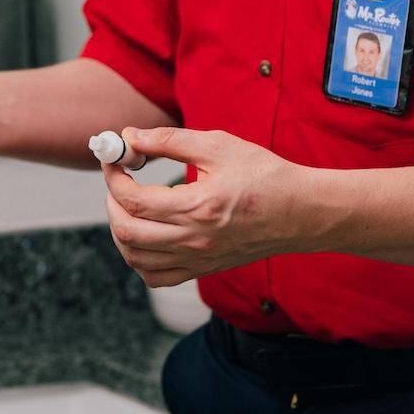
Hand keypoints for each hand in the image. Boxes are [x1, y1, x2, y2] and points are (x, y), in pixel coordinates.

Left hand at [102, 126, 310, 286]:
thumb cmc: (264, 175)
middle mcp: (194, 240)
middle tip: (118, 180)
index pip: (134, 200)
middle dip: (111, 202)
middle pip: (127, 232)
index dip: (114, 177)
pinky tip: (144, 234)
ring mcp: (198, 260)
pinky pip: (156, 277)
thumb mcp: (218, 145)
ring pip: (136, 259)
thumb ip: (169, 141)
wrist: (302, 212)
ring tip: (128, 205)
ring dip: (120, 230)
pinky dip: (138, 259)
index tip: (115, 157)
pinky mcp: (204, 269)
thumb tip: (130, 136)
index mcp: (198, 208)